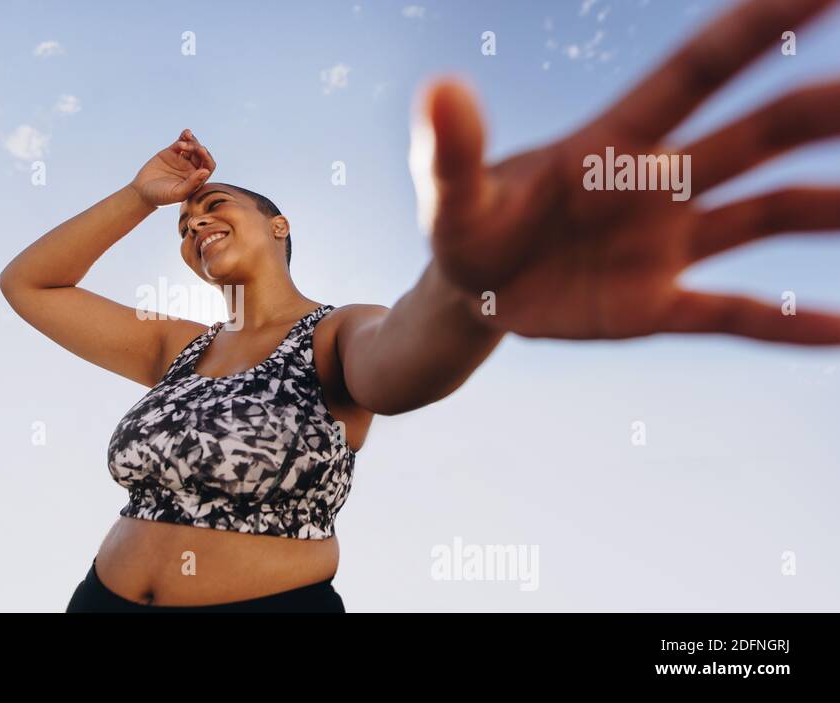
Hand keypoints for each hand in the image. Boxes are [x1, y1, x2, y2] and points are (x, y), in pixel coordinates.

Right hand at [129, 128, 216, 207]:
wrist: (142, 192)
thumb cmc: (162, 197)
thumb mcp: (178, 193)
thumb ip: (192, 183)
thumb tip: (206, 171)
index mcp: (197, 179)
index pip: (208, 165)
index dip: (207, 158)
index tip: (202, 151)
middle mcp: (191, 168)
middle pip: (201, 154)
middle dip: (199, 149)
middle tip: (195, 147)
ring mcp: (181, 159)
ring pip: (192, 146)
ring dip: (192, 141)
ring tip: (186, 139)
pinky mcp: (171, 152)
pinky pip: (180, 142)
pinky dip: (184, 137)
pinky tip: (185, 134)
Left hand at [412, 0, 839, 344]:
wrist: (470, 292)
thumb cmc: (466, 224)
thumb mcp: (451, 195)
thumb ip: (451, 149)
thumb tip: (439, 88)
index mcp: (612, 143)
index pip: (696, 71)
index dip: (757, 26)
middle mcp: (657, 182)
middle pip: (757, 135)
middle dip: (818, 111)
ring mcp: (664, 244)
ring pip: (765, 214)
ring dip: (824, 207)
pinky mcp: (657, 304)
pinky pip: (733, 312)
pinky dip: (784, 323)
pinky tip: (837, 330)